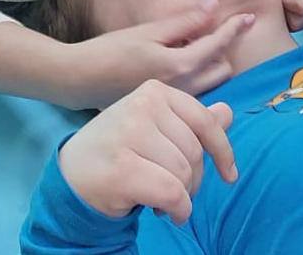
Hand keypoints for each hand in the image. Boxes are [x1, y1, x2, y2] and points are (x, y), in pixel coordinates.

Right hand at [59, 79, 236, 224]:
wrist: (73, 171)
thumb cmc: (120, 147)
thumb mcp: (155, 126)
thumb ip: (191, 120)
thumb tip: (228, 112)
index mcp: (154, 91)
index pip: (204, 121)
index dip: (223, 151)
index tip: (228, 174)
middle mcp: (142, 105)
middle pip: (195, 152)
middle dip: (193, 180)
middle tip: (172, 188)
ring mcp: (129, 134)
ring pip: (184, 175)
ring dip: (181, 197)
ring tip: (159, 196)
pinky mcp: (122, 168)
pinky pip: (172, 194)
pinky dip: (176, 210)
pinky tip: (163, 211)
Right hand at [67, 0, 253, 108]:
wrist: (81, 80)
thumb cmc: (111, 50)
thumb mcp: (148, 30)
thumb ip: (184, 21)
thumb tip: (214, 5)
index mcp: (180, 65)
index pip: (218, 45)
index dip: (235, 28)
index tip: (249, 17)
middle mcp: (184, 88)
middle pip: (222, 68)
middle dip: (224, 49)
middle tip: (219, 29)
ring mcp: (175, 101)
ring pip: (211, 83)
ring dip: (214, 65)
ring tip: (200, 46)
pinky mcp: (166, 108)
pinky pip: (196, 92)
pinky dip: (199, 77)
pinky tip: (183, 64)